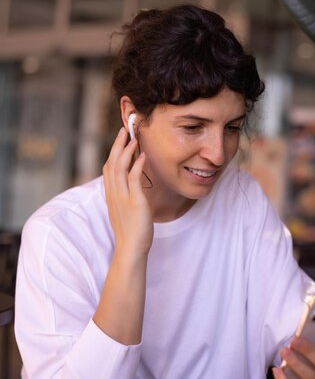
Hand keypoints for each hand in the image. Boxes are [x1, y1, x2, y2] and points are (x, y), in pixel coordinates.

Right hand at [103, 128, 152, 255]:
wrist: (131, 248)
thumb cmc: (131, 231)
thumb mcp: (125, 210)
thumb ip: (126, 197)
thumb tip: (132, 186)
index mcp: (111, 195)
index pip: (108, 168)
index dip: (113, 152)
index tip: (120, 140)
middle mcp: (114, 193)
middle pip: (111, 163)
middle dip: (117, 145)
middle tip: (124, 130)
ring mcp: (122, 196)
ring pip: (119, 167)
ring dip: (126, 150)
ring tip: (133, 137)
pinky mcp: (134, 201)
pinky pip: (133, 178)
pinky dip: (137, 164)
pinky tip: (142, 155)